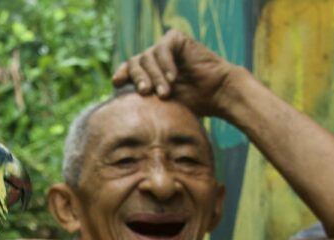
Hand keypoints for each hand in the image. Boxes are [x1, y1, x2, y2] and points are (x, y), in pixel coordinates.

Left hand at [111, 30, 239, 116]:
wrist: (216, 95)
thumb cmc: (190, 105)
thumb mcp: (159, 105)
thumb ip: (142, 98)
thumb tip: (120, 96)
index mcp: (147, 74)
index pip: (127, 70)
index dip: (122, 74)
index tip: (117, 82)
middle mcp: (153, 59)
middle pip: (134, 62)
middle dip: (139, 78)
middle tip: (145, 92)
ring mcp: (164, 48)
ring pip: (147, 56)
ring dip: (156, 76)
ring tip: (166, 93)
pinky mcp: (176, 40)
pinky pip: (162, 48)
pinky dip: (165, 64)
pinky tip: (173, 78)